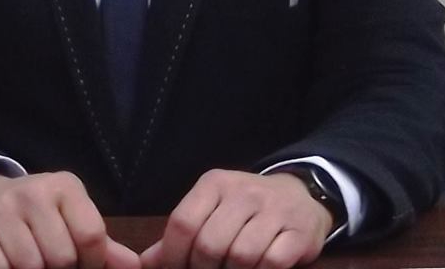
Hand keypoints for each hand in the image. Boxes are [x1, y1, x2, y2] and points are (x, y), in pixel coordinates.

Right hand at [0, 169, 140, 268]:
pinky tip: (6, 262)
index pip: (92, 235)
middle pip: (62, 257)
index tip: (82, 265)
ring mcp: (4, 209)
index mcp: (65, 187)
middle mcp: (35, 192)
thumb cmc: (36, 215)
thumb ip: (102, 244)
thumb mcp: (70, 218)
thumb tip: (136, 267)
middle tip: (50, 263)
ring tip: (30, 261)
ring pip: (31, 266)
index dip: (91, 263)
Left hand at [140, 170, 332, 268]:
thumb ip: (181, 234)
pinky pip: (272, 262)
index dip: (173, 256)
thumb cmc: (245, 208)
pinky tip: (258, 268)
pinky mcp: (298, 231)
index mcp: (214, 183)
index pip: (183, 222)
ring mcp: (273, 209)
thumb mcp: (211, 209)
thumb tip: (145, 261)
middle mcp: (243, 191)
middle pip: (209, 245)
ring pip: (240, 256)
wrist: (299, 197)